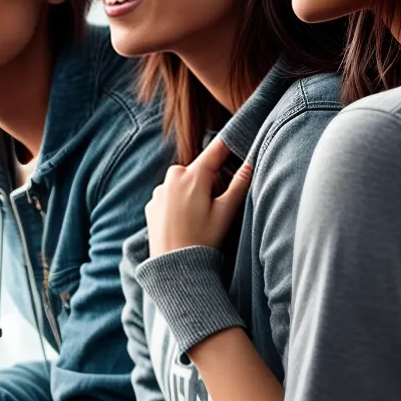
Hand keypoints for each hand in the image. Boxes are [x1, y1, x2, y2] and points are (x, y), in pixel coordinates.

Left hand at [145, 137, 251, 257]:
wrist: (172, 266)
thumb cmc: (202, 240)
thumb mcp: (226, 212)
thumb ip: (239, 185)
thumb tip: (249, 164)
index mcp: (193, 176)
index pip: (215, 151)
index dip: (227, 144)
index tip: (236, 134)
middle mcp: (173, 178)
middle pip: (197, 170)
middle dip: (207, 180)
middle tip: (214, 204)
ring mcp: (159, 190)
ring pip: (182, 183)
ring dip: (191, 192)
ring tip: (197, 218)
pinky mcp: (152, 203)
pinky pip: (169, 196)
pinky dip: (177, 203)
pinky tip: (183, 222)